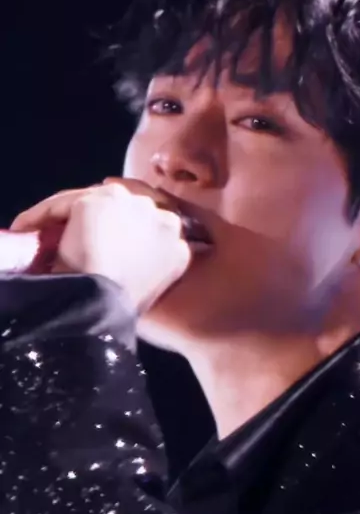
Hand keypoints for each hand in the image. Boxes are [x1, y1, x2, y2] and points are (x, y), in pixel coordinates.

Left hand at [11, 179, 191, 312]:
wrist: (105, 308)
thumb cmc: (124, 311)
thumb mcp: (150, 291)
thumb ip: (147, 268)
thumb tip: (124, 259)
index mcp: (178, 245)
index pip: (150, 228)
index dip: (122, 234)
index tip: (99, 245)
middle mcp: (160, 216)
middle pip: (123, 208)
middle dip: (99, 220)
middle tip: (70, 239)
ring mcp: (128, 205)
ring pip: (91, 202)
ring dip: (68, 217)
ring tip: (43, 234)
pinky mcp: (94, 202)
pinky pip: (62, 204)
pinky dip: (41, 216)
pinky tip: (26, 229)